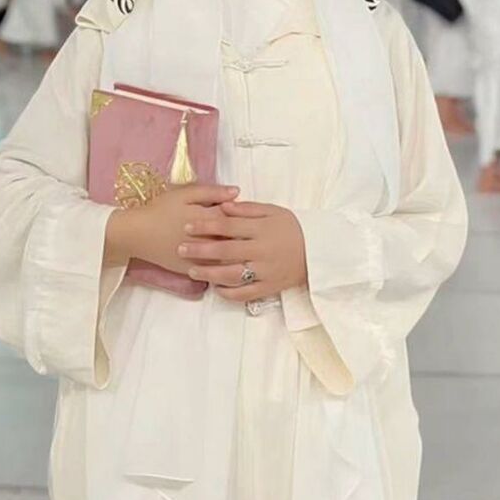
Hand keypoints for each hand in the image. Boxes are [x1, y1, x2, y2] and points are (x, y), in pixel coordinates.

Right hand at [103, 183, 239, 273]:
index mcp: (206, 218)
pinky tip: (233, 267)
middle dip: (246, 238)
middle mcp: (206, 240)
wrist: (136, 233)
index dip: (245, 216)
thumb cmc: (161, 209)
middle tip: (252, 234)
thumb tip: (237, 192)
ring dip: (239, 256)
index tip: (250, 215)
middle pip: (235, 241)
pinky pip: (214, 275)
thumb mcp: (185, 194)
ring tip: (246, 251)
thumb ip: (212, 192)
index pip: (236, 218)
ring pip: (228, 261)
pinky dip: (225, 271)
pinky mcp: (192, 271)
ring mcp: (199, 259)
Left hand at [178, 200, 307, 302]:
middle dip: (200, 250)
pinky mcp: (269, 288)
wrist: (319, 251)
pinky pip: (245, 294)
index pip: (228, 227)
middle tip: (180, 249)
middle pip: (225, 251)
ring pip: (232, 275)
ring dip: (209, 273)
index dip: (206, 226)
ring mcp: (265, 271)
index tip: (188, 226)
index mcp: (262, 229)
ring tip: (192, 270)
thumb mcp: (273, 211)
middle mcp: (262, 251)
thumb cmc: (293, 227)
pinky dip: (228, 293)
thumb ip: (247, 209)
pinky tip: (215, 288)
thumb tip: (222, 206)